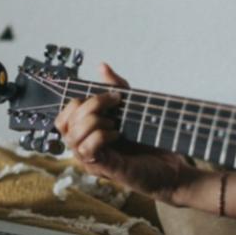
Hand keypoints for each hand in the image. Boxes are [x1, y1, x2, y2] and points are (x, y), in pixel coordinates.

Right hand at [55, 63, 201, 204]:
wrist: (171, 168)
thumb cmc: (150, 142)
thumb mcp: (131, 108)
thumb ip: (116, 87)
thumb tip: (102, 66)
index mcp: (85, 135)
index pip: (63, 117)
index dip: (81, 102)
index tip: (111, 97)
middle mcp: (82, 149)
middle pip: (65, 122)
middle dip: (90, 106)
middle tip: (115, 104)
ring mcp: (91, 161)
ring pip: (72, 136)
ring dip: (95, 122)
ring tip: (116, 124)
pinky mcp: (103, 168)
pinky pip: (88, 149)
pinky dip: (101, 136)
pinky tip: (118, 134)